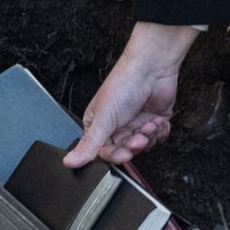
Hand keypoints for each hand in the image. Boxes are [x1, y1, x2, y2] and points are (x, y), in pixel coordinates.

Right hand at [64, 21, 203, 166]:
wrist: (152, 68)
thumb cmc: (124, 83)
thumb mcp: (103, 117)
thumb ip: (89, 144)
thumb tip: (69, 161)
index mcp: (99, 124)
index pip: (105, 151)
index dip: (116, 155)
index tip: (125, 154)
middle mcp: (117, 125)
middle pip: (126, 150)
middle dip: (135, 144)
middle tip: (139, 136)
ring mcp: (136, 123)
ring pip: (144, 145)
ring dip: (149, 136)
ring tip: (149, 123)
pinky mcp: (154, 120)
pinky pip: (159, 137)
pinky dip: (160, 130)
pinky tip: (157, 120)